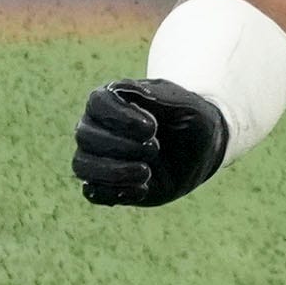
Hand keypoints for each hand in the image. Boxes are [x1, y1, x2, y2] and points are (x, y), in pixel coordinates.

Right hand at [72, 78, 228, 206]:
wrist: (204, 151)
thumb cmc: (192, 120)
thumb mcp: (185, 105)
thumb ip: (157, 97)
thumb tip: (121, 91)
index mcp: (117, 99)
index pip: (97, 102)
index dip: (119, 116)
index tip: (151, 127)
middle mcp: (99, 127)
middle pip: (85, 135)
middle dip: (121, 145)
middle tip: (155, 147)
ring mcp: (99, 156)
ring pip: (81, 165)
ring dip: (114, 172)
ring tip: (146, 172)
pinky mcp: (106, 184)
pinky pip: (92, 192)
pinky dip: (114, 193)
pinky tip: (142, 189)